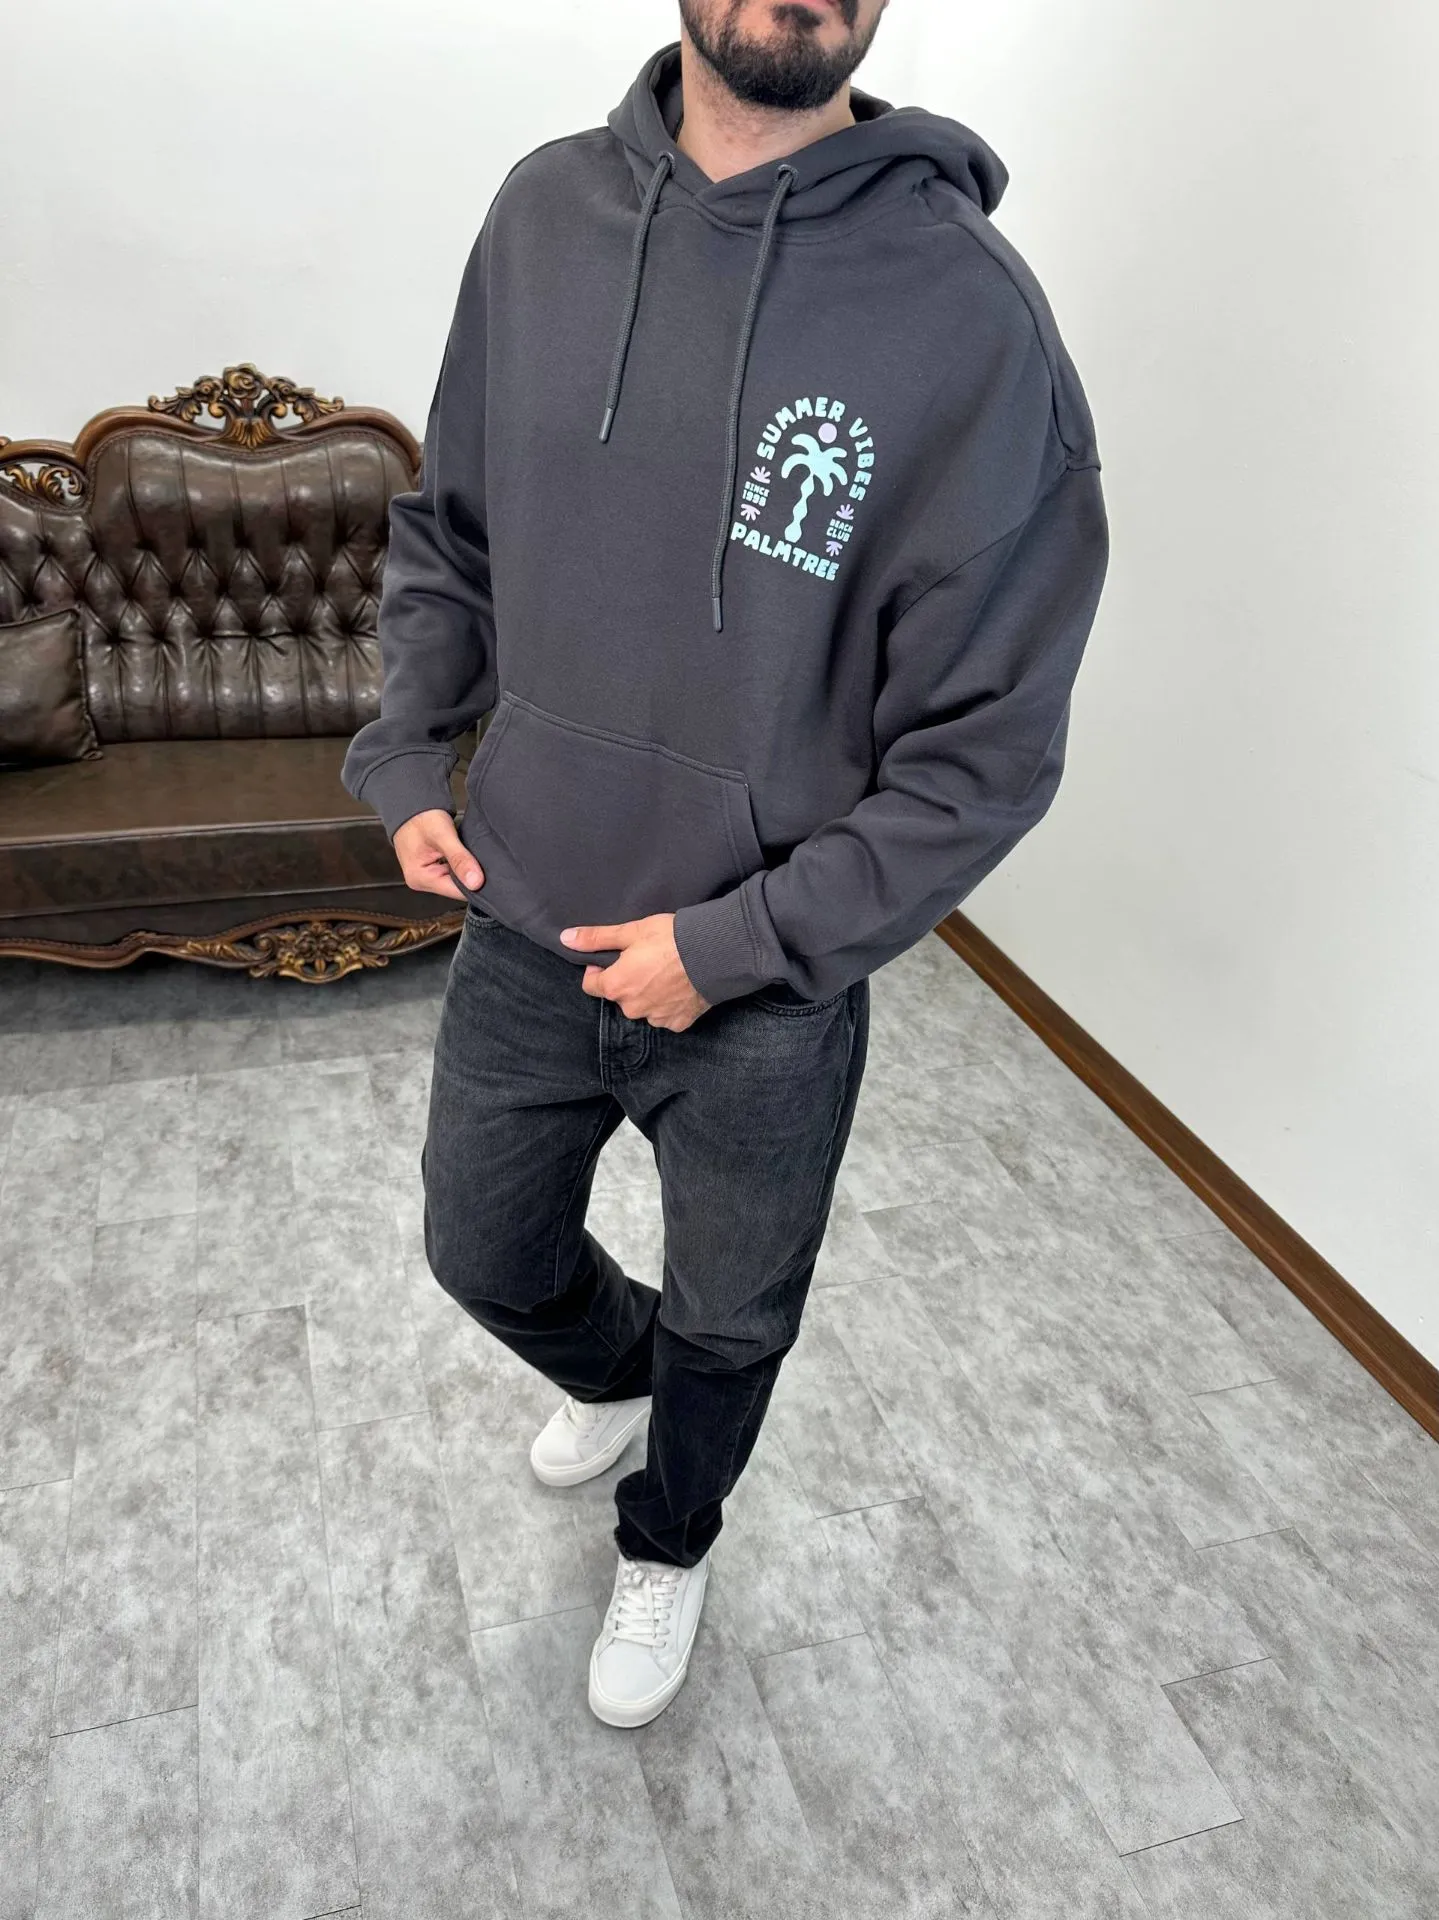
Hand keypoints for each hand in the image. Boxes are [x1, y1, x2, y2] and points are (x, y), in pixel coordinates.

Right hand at [393, 810, 483, 901]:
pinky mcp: (434, 870)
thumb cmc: (421, 817)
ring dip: (467, 870)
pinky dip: (462, 865)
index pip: (456, 892)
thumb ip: (459, 859)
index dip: (474, 883)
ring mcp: (427, 877)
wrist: (412, 804)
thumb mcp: (442, 835)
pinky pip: (453, 873)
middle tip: (480, 858)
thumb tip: (475, 882)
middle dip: (471, 877)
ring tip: (471, 854)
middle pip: (457, 888)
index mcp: (420, 878)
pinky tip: (466, 856)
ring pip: (457, 881)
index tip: (488, 872)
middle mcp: (422, 881)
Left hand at [561, 913, 709, 1030]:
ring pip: (643, 1006)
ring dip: (649, 993)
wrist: (715, 954)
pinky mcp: (678, 1023)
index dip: (599, 969)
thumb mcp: (631, 931)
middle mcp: (632, 1008)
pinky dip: (669, 1003)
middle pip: (620, 996)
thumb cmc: (671, 939)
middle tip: (647, 960)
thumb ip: (596, 938)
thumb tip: (566, 938)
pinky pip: (666, 1015)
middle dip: (627, 980)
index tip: (616, 956)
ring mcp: (656, 1018)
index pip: (591, 984)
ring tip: (667, 971)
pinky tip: (680, 986)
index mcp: (616, 986)